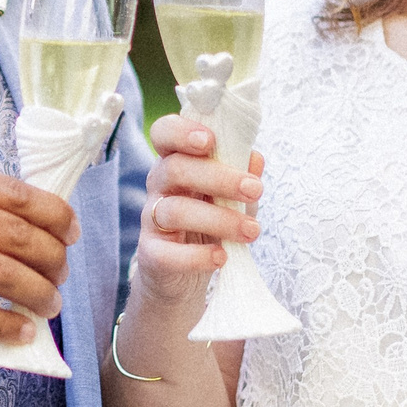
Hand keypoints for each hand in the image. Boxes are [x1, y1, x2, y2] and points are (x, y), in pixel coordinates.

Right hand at [0, 160, 77, 338]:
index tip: (71, 234)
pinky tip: (21, 331)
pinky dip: (7, 324)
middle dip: (53, 260)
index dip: (56, 216)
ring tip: (49, 305)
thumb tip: (31, 225)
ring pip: (5, 275)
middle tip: (61, 276)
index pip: (18, 194)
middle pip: (19, 236)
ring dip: (39, 294)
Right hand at [134, 114, 264, 308]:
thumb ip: (241, 176)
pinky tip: (221, 257)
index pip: (164, 134)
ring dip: (220, 220)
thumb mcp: (229, 197)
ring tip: (251, 231)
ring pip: (176, 211)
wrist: (182, 275)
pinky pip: (167, 254)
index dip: (181, 132)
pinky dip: (197, 256)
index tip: (210, 140)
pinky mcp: (152, 254)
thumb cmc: (208, 225)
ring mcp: (151, 220)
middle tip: (255, 190)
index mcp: (175, 162)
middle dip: (220, 178)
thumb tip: (255, 159)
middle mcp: (158, 186)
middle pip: (176, 169)